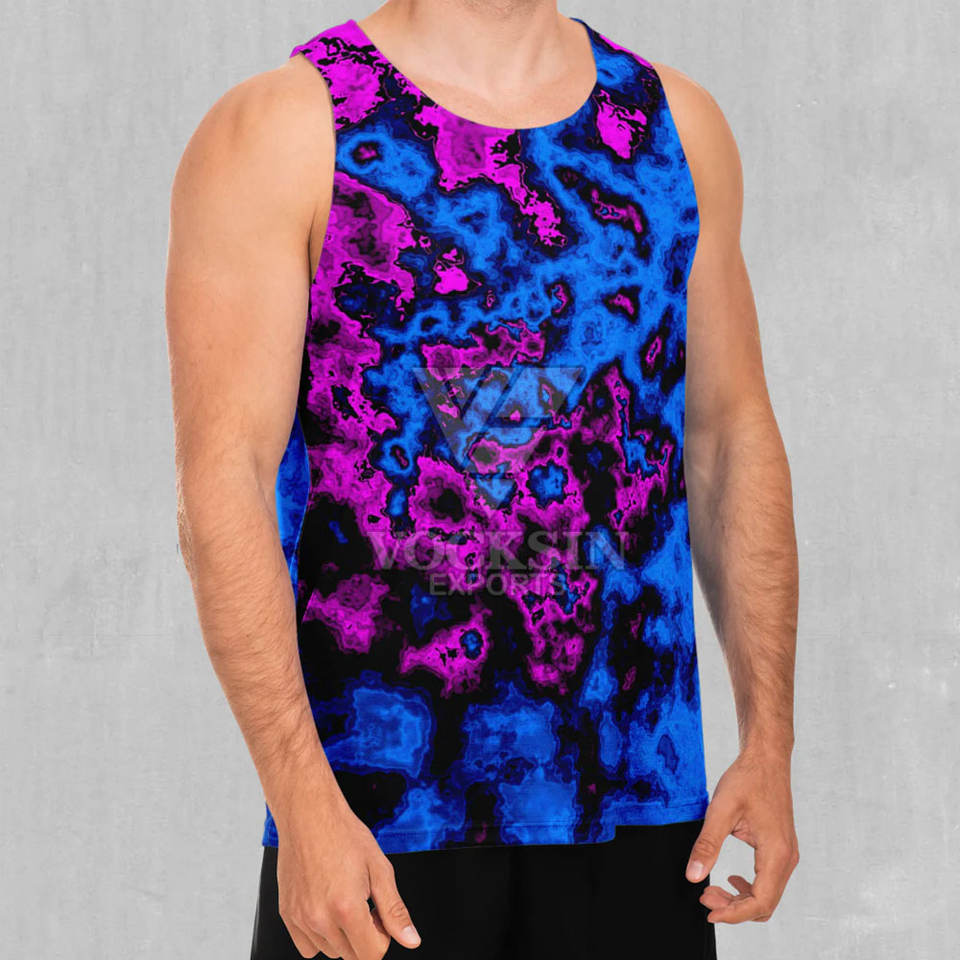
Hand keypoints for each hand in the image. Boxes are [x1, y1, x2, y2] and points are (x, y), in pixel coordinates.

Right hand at [273, 778, 420, 958]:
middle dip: (365, 935)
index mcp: (347, 908)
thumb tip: (411, 940)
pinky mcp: (287, 914)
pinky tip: (326, 908)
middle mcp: (320, 919)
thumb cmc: (344, 835)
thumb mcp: (380, 869)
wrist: (309, 815)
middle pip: (353, 955)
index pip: (372, 955)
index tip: (378, 913)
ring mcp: (300, 918)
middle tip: (364, 902)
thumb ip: (395, 910)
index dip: (383, 936)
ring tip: (344, 900)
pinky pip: (307, 947)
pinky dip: (320, 936)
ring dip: (343, 936)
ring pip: (331, 952)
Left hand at [685, 748, 798, 923]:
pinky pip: (769, 881)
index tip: (708, 911)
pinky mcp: (782, 849)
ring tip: (713, 889)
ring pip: (768, 895)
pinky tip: (731, 877)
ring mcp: (787, 854)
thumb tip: (693, 877)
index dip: (733, 914)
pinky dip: (749, 887)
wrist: (766, 759)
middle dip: (734, 908)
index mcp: (776, 853)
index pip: (760, 901)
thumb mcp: (721, 810)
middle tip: (705, 897)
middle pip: (765, 904)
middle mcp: (787, 858)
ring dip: (741, 899)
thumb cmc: (747, 779)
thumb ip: (707, 845)